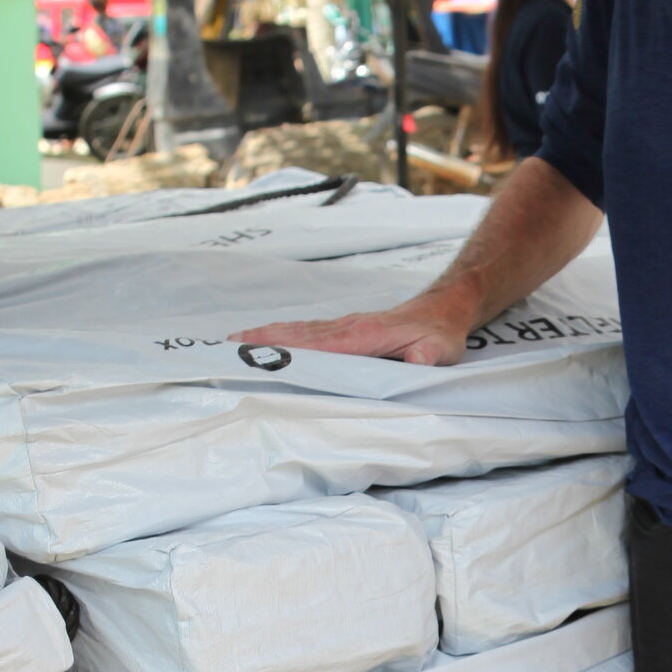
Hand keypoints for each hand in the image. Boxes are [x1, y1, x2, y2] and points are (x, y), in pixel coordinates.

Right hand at [232, 292, 472, 365]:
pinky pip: (309, 332)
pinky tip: (269, 339)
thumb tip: (416, 363)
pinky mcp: (346, 329)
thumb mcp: (440, 350)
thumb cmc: (440, 333)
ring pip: (300, 331)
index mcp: (364, 335)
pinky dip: (284, 334)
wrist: (444, 309)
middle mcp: (348, 327)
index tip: (258, 350)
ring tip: (234, 342)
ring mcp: (345, 326)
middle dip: (262, 339)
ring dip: (267, 335)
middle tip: (227, 347)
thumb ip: (426, 358)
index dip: (288, 348)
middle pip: (298, 334)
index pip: (319, 344)